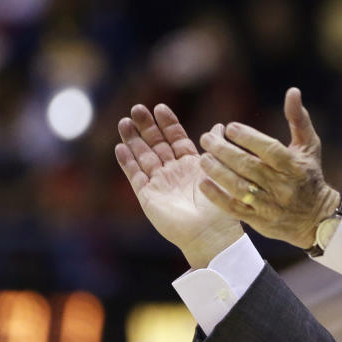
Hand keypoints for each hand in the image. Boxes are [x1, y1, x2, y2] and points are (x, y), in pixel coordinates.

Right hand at [115, 104, 242, 267]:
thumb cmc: (220, 206)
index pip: (176, 139)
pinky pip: (135, 176)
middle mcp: (173, 172)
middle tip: (138, 108)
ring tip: (124, 121)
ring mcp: (159, 183)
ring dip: (133, 140)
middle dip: (147, 127)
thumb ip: (216, 148)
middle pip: (156, 144)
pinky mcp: (148, 197)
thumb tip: (220, 126)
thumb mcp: (221, 172)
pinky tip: (120, 147)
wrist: (210, 234)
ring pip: (143, 157)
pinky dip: (128, 162)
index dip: (168, 123)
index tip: (160, 107)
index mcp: (191, 165)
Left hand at [197, 88, 339, 248]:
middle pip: (249, 167)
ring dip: (217, 172)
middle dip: (224, 151)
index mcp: (294, 166)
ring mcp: (270, 205)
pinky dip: (217, 197)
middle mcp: (282, 186)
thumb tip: (292, 91)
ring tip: (202, 158)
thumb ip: (299, 119)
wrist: (316, 219)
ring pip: (239, 187)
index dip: (248, 138)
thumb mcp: (309, 147)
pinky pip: (234, 209)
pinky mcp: (259, 220)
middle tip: (206, 138)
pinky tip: (203, 183)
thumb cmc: (309, 175)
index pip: (268, 149)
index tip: (229, 128)